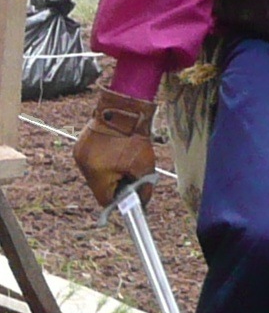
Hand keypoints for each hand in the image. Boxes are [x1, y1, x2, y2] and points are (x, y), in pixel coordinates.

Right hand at [73, 88, 155, 207]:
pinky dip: (103, 160)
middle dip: (115, 184)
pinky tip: (114, 149)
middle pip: (99, 187)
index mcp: (97, 173)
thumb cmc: (135, 137)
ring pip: (95, 174)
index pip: (105, 200)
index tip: (130, 195)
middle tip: (129, 173)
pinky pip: (92, 161)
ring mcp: (79, 153)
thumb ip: (143, 189)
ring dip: (108, 172)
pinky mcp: (80, 144)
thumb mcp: (145, 167)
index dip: (120, 200)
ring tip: (122, 158)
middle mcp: (83, 165)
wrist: (124, 109)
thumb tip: (141, 203)